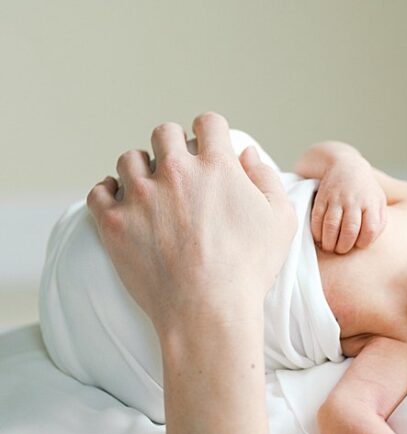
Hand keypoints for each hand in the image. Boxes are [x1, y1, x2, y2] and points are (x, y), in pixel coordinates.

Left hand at [86, 112, 296, 336]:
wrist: (208, 311)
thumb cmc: (249, 270)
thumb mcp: (280, 221)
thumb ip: (266, 178)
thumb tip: (247, 154)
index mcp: (217, 167)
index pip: (208, 122)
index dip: (209, 131)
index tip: (207, 144)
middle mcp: (176, 172)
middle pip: (164, 133)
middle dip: (172, 145)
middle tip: (178, 168)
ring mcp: (140, 196)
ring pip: (130, 159)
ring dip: (141, 169)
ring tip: (149, 188)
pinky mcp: (113, 223)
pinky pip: (99, 191)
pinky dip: (108, 193)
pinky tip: (121, 204)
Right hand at [311, 154, 386, 253]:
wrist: (346, 165)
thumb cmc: (365, 190)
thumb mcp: (379, 201)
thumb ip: (380, 222)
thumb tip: (369, 241)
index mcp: (371, 203)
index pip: (370, 229)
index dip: (363, 242)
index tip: (358, 245)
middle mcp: (354, 201)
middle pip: (350, 230)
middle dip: (344, 246)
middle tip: (341, 250)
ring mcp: (336, 199)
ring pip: (331, 226)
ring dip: (328, 242)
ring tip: (329, 247)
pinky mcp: (321, 198)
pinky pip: (316, 219)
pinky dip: (316, 232)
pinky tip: (319, 237)